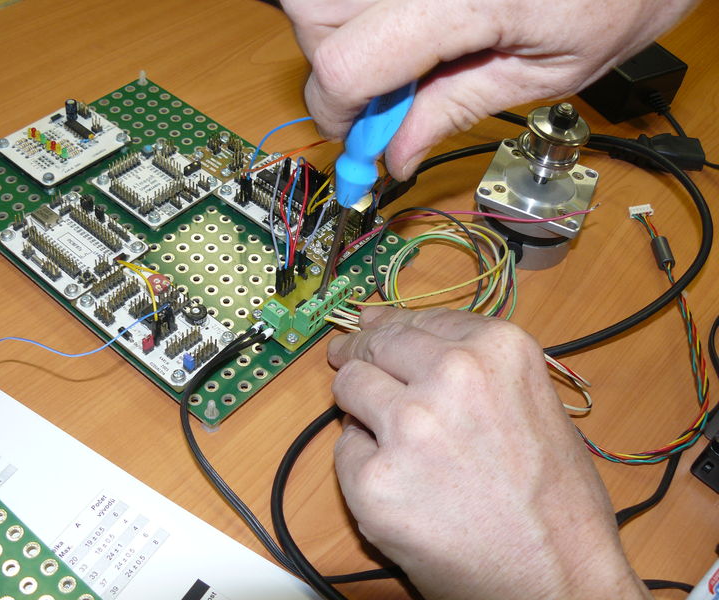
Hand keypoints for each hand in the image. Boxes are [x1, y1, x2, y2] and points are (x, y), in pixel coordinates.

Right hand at [281, 0, 697, 179]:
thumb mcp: (540, 75)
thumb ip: (455, 110)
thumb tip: (394, 156)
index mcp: (463, 1)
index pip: (348, 65)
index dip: (339, 115)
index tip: (360, 142)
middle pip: (315, 18)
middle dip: (336, 66)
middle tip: (388, 94)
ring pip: (323, 0)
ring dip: (347, 35)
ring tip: (408, 54)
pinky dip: (365, 14)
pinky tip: (411, 30)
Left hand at [327, 307, 649, 599]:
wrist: (560, 579)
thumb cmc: (556, 500)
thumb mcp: (532, 401)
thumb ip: (471, 363)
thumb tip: (404, 332)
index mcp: (497, 349)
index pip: (418, 319)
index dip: (389, 324)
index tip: (371, 325)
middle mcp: (450, 376)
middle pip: (376, 345)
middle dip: (359, 352)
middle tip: (347, 357)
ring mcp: (409, 427)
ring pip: (349, 387)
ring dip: (358, 405)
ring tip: (384, 432)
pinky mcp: (375, 481)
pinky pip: (345, 450)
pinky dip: (362, 462)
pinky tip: (398, 482)